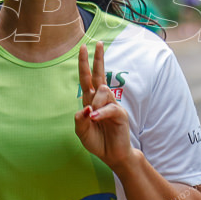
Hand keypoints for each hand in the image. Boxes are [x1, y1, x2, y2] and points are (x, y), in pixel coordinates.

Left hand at [75, 42, 136, 171]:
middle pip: (99, 75)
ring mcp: (112, 105)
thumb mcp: (82, 132)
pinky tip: (95, 118)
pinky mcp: (120, 114)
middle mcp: (101, 100)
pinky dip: (101, 113)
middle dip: (97, 59)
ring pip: (103, 92)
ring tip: (93, 118)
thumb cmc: (97, 142)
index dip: (84, 64)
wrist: (112, 155)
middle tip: (97, 43)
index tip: (83, 48)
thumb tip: (85, 108)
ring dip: (95, 102)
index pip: (87, 79)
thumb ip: (80, 120)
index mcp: (91, 101)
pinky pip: (110, 108)